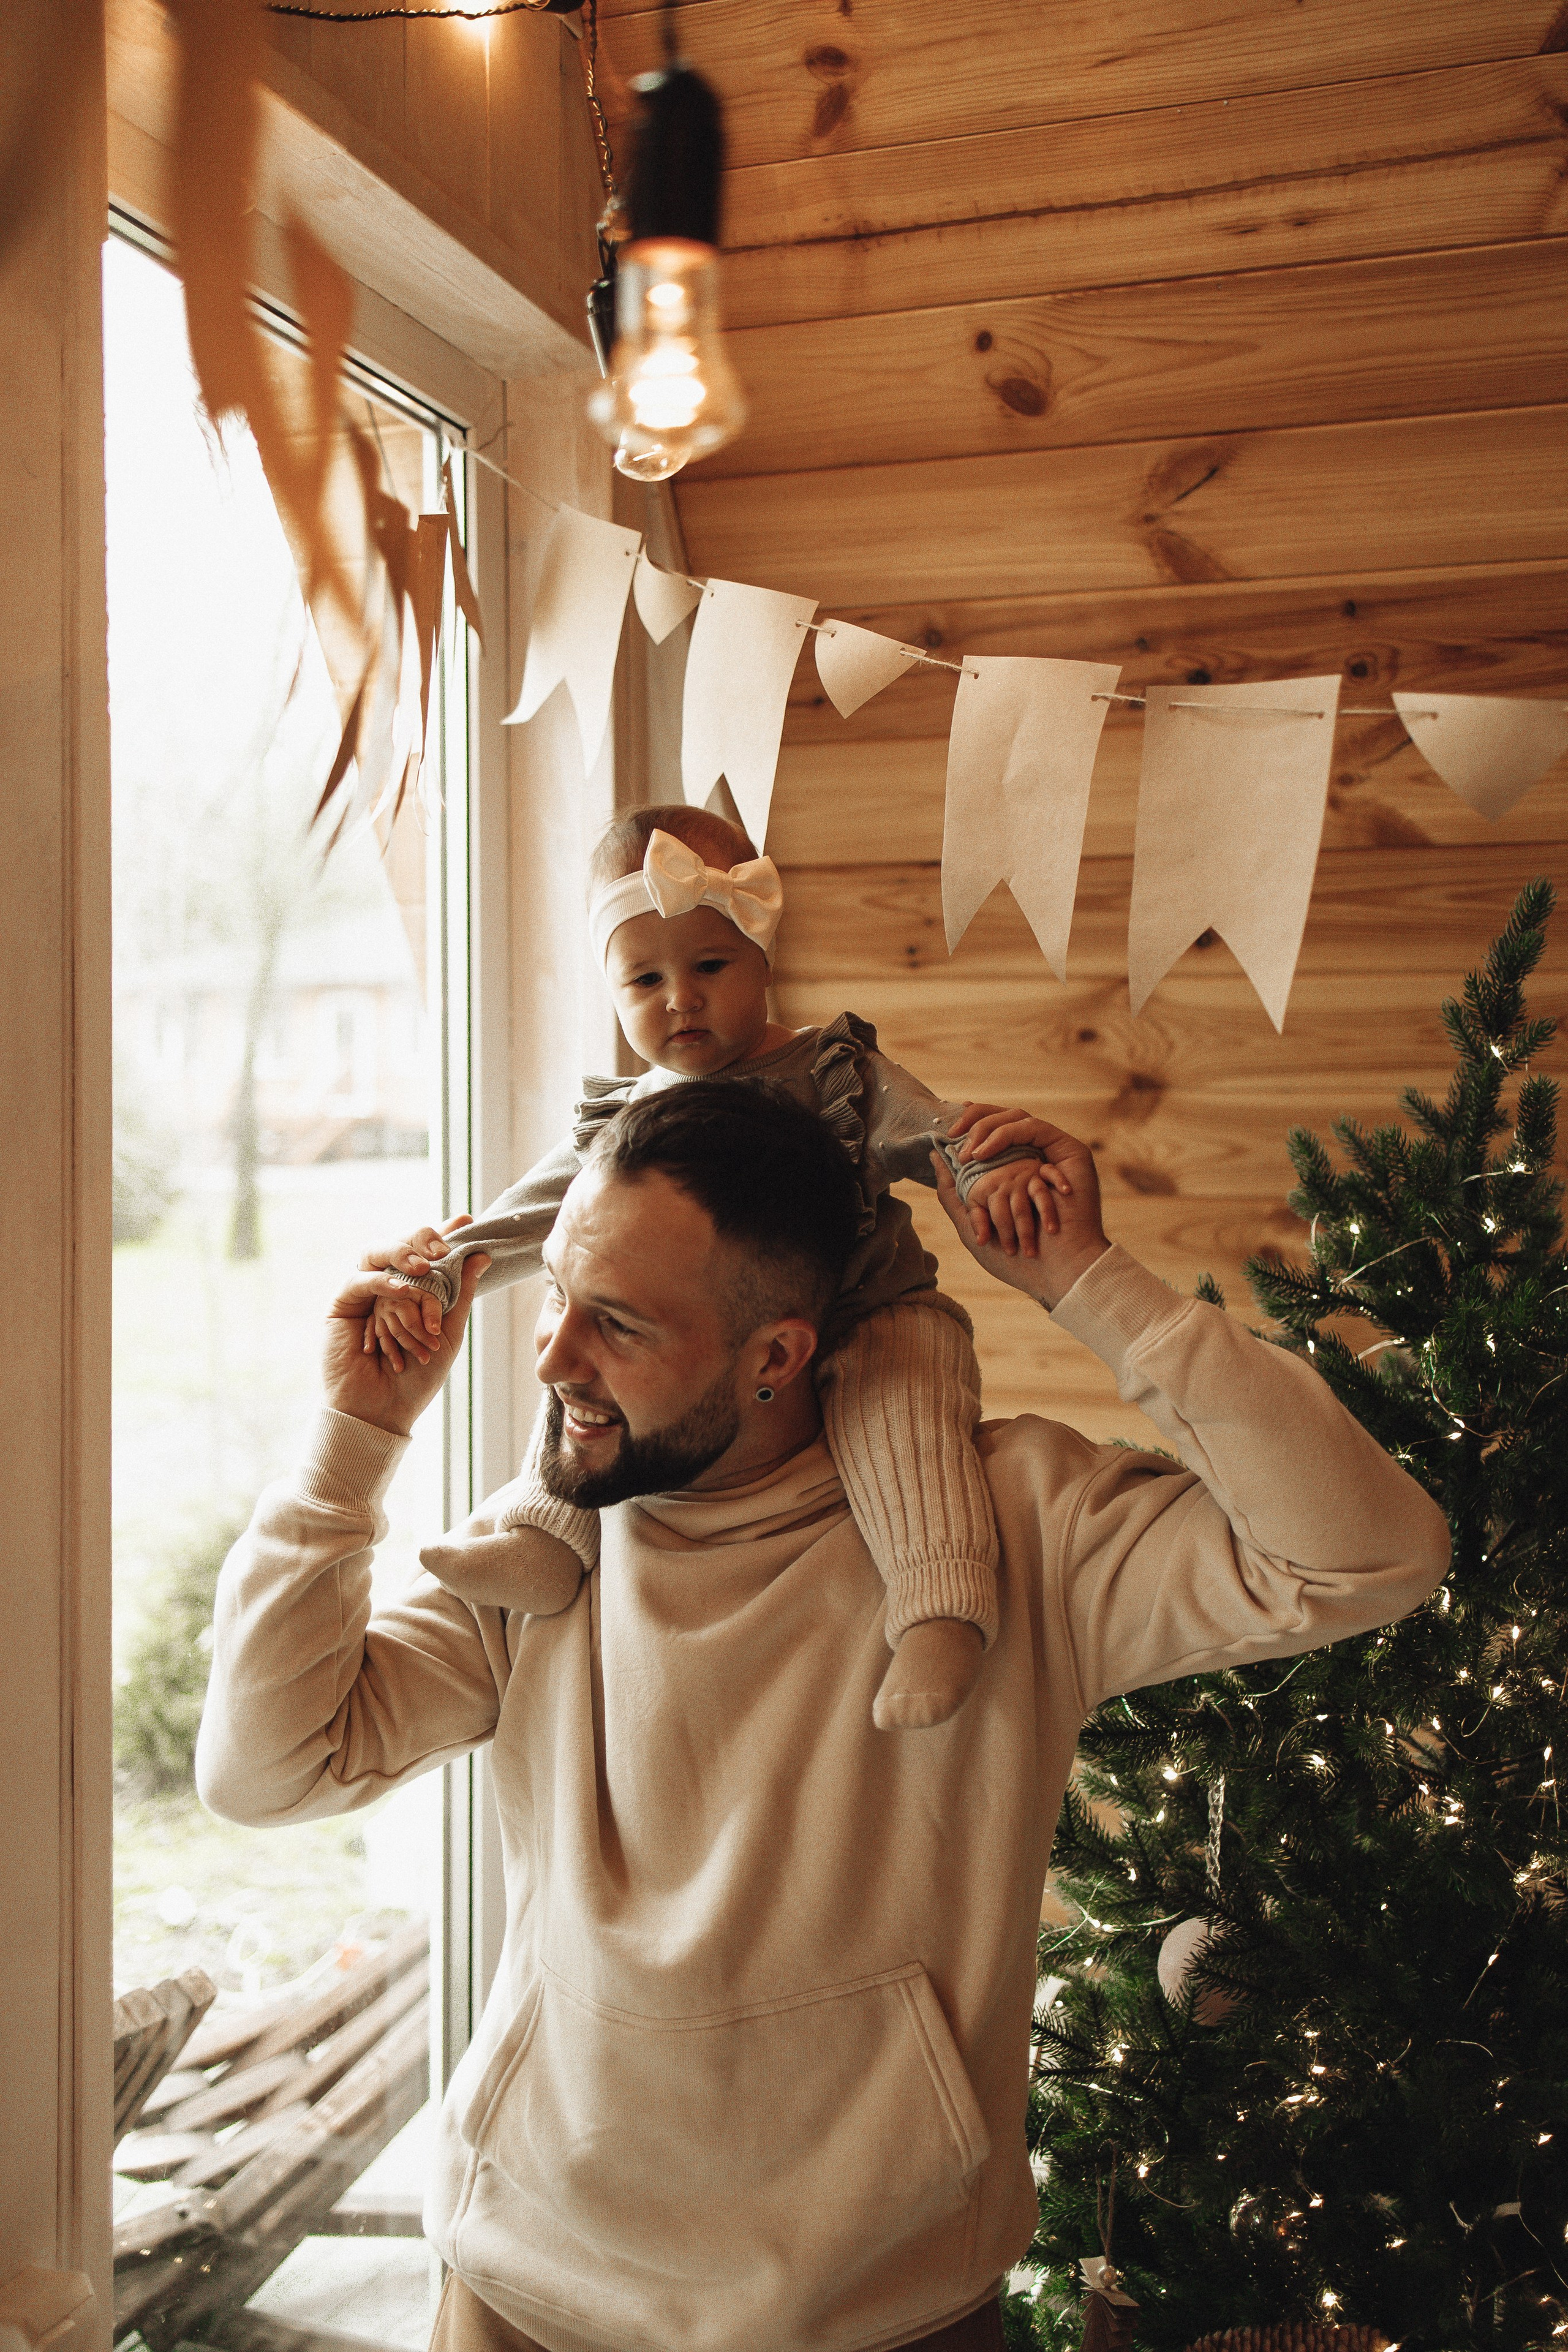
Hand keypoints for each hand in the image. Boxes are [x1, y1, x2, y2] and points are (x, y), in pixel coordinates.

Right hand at [324, 1251, 488, 1436]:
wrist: (382, 1411)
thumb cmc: (416, 1378)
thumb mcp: (448, 1333)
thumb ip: (461, 1294)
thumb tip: (482, 1255)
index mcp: (414, 1291)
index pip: (426, 1253)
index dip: (442, 1233)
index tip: (466, 1220)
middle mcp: (387, 1287)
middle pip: (400, 1244)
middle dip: (423, 1238)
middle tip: (443, 1244)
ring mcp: (363, 1294)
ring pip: (377, 1253)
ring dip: (402, 1255)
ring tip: (425, 1266)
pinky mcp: (341, 1305)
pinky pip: (359, 1280)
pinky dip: (383, 1283)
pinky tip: (402, 1291)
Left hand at [932, 1116, 1108, 1308]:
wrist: (1055, 1273)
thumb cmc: (1015, 1259)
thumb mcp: (971, 1225)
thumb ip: (952, 1192)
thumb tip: (934, 1156)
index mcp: (1010, 1176)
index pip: (989, 1133)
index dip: (970, 1123)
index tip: (949, 1130)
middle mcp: (1030, 1163)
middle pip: (1003, 1120)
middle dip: (977, 1126)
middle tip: (961, 1149)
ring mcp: (1050, 1158)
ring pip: (1018, 1122)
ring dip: (992, 1135)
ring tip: (976, 1156)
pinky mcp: (1070, 1155)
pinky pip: (1042, 1130)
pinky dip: (1016, 1137)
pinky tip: (998, 1155)